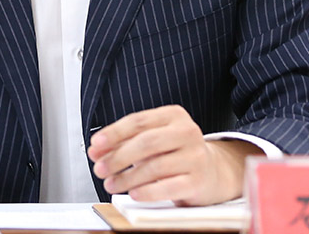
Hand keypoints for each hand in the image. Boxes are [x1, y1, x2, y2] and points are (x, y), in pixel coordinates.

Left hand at [86, 105, 261, 205]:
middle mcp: (187, 132)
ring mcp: (195, 156)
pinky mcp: (198, 180)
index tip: (96, 145)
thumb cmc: (176, 153)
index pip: (137, 121)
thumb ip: (125, 142)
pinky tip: (133, 193)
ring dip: (127, 178)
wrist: (212, 172)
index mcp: (174, 115)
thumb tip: (97, 151)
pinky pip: (168, 187)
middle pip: (145, 142)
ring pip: (154, 166)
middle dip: (117, 157)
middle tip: (100, 168)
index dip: (113, 133)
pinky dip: (147, 191)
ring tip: (112, 184)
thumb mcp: (154, 139)